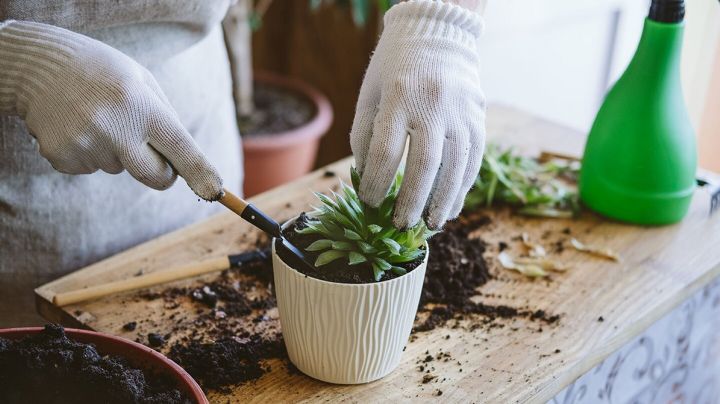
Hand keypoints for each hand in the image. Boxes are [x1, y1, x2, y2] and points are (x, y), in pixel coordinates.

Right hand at [0, 21, 221, 199]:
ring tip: (97, 118)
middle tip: (148, 147)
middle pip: (156, 177)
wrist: (39, 67)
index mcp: (141, 105)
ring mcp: (86, 145)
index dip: (200, 172)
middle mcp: (114, 128)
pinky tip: (78, 126)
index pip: (180, 148)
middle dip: (162, 172)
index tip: (214, 191)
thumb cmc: (104, 74)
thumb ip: (167, 120)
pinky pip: (91, 168)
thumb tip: (189, 164)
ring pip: (120, 168)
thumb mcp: (143, 82)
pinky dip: (90, 152)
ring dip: (116, 151)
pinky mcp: (62, 158)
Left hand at [350, 1, 485, 229]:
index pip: (385, 151)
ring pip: (455, 166)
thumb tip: (367, 179)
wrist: (436, 34)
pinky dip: (462, 187)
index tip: (369, 203)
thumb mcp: (370, 93)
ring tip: (431, 224)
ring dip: (442, 201)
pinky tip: (451, 206)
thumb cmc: (394, 68)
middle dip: (411, 200)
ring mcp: (460, 111)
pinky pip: (473, 159)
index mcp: (397, 96)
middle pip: (424, 164)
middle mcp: (432, 104)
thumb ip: (365, 134)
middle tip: (400, 224)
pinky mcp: (478, 118)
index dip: (375, 182)